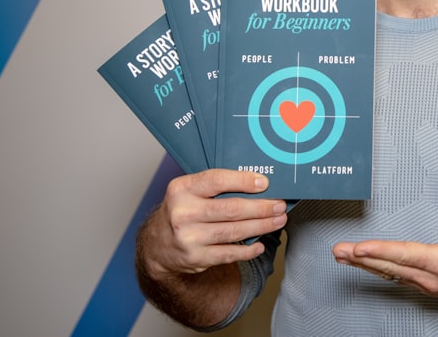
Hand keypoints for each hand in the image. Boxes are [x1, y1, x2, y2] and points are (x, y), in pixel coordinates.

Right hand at [139, 169, 287, 279]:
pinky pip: (229, 254)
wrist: (158, 244)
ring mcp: (189, 238)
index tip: (265, 183)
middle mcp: (183, 213)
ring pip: (234, 232)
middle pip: (231, 209)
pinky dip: (248, 250)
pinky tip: (260, 244)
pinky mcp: (196, 258)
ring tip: (278, 221)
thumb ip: (217, 185)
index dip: (243, 181)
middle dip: (261, 207)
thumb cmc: (183, 210)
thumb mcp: (190, 191)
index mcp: (181, 189)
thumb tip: (258, 183)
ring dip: (261, 226)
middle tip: (279, 205)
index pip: (216, 180)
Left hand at [331, 199, 437, 304]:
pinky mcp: (422, 284)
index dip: (382, 251)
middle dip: (362, 258)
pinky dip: (375, 268)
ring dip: (363, 264)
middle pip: (390, 266)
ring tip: (342, 256)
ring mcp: (424, 283)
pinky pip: (394, 276)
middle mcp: (430, 276)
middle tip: (340, 250)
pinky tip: (363, 264)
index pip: (406, 255)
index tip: (361, 247)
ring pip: (389, 272)